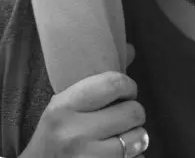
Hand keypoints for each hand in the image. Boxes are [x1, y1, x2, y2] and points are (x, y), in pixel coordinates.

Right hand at [21, 71, 148, 157]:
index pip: (113, 83)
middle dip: (133, 115)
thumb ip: (97, 82)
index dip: (128, 86)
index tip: (126, 92)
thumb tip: (130, 49)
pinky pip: (138, 157)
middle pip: (133, 111)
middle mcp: (74, 133)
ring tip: (117, 139)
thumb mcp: (65, 106)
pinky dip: (135, 156)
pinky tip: (115, 155)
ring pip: (139, 137)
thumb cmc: (54, 137)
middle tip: (120, 120)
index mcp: (64, 107)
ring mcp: (88, 157)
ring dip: (135, 138)